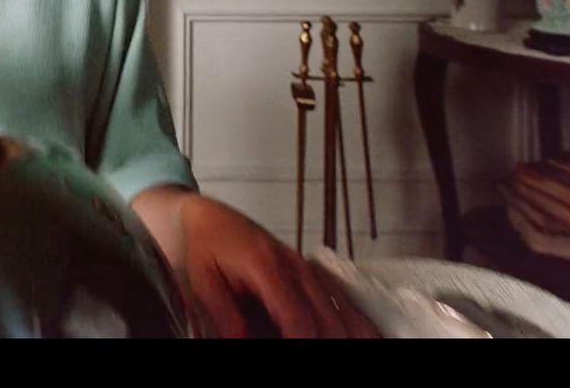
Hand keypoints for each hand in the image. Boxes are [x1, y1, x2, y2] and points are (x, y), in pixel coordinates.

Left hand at [136, 190, 379, 337]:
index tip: (301, 354)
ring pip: (340, 308)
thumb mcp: (202, 281)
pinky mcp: (307, 271)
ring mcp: (305, 267)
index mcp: (267, 267)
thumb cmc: (203, 246)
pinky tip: (367, 333)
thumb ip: (224, 314)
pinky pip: (338, 296)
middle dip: (331, 340)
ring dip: (347, 331)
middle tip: (340, 351)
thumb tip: (241, 340)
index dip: (303, 343)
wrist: (206, 216)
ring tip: (363, 342)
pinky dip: (352, 318)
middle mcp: (294, 265)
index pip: (298, 320)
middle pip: (326, 318)